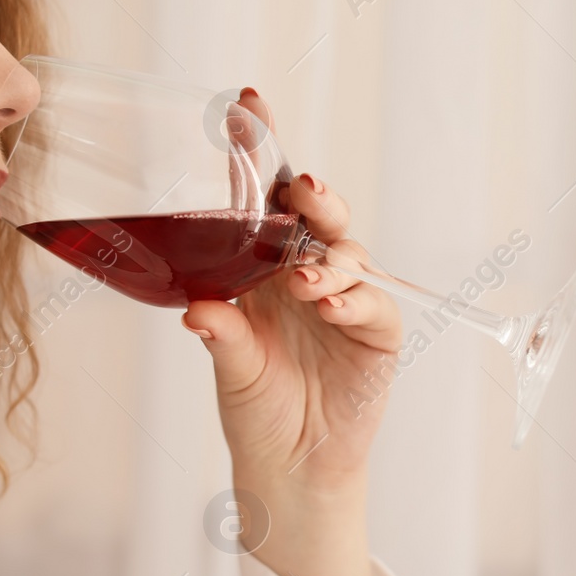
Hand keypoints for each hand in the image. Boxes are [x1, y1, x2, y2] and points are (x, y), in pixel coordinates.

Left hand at [181, 88, 398, 575]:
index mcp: (264, 268)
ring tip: (304, 280)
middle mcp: (308, 274)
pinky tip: (328, 305)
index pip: (265, 199)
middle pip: (318, 216)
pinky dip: (353, 301)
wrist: (291, 470)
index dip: (261, 151)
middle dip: (312, 195)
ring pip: (349, 254)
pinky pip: (373, 306)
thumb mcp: (229, 368)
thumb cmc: (256, 411)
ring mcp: (347, 301)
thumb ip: (222, 336)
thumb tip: (198, 309)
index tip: (248, 104)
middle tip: (299, 190)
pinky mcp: (377, 335)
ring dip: (329, 258)